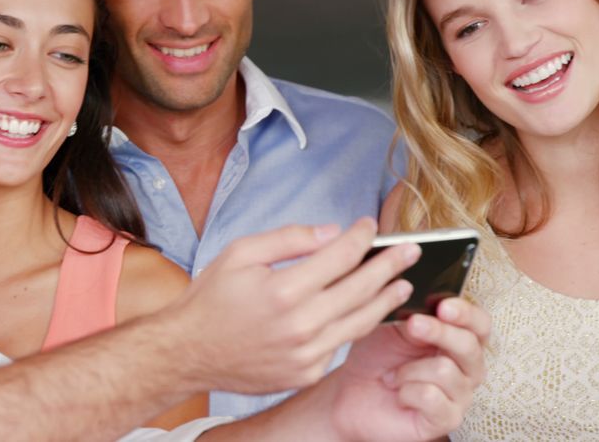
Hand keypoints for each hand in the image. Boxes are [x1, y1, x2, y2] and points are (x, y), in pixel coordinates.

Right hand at [161, 218, 420, 394]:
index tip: (372, 226)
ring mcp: (306, 353)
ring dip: (386, 300)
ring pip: (360, 321)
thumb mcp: (240, 253)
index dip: (361, 237)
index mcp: (283, 289)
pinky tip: (367, 311)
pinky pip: (341, 344)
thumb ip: (289, 239)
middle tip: (411, 251)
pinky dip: (356, 325)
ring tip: (402, 285)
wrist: (187, 352)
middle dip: (390, 265)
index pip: (340, 256)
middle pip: (361, 288)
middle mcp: (300, 324)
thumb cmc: (211, 298)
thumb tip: (332, 232)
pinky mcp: (305, 372)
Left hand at [324, 298, 490, 439]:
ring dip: (409, 369)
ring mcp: (460, 396)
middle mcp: (466, 368)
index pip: (480, 324)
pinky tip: (398, 392)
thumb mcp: (391, 326)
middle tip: (413, 324)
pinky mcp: (447, 420)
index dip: (466, 313)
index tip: (442, 306)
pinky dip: (407, 391)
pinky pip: (432, 397)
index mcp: (457, 339)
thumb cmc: (375, 357)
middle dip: (438, 332)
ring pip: (446, 371)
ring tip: (394, 374)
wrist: (351, 393)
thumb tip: (427, 299)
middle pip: (470, 345)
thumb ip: (415, 313)